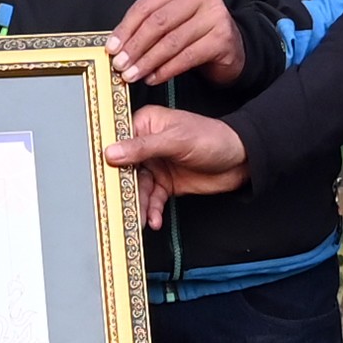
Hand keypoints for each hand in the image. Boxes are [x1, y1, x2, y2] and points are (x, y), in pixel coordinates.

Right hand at [106, 104, 247, 224]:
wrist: (241, 160)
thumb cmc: (213, 138)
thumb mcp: (176, 141)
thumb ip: (143, 147)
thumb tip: (112, 152)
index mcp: (145, 124)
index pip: (118, 141)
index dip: (108, 159)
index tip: (100, 177)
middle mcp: (146, 144)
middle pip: (124, 168)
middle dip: (123, 187)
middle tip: (118, 205)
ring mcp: (155, 164)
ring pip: (137, 187)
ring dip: (138, 203)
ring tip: (139, 218)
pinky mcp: (165, 183)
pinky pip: (151, 198)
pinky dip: (151, 210)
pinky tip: (153, 219)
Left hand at [109, 0, 247, 93]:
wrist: (233, 47)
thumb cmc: (196, 33)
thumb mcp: (173, 20)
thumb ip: (149, 25)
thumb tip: (117, 45)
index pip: (146, 5)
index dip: (126, 28)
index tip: (112, 48)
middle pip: (158, 22)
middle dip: (135, 46)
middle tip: (120, 65)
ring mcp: (214, 15)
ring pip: (171, 41)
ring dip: (148, 61)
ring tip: (133, 75)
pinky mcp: (222, 38)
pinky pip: (187, 56)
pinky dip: (166, 70)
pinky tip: (154, 78)